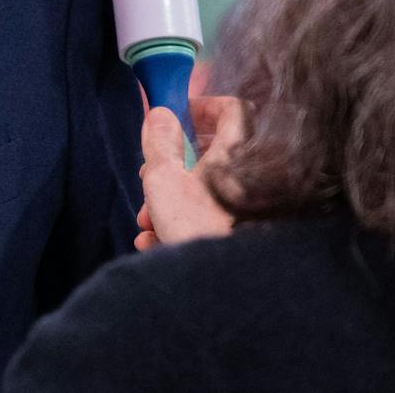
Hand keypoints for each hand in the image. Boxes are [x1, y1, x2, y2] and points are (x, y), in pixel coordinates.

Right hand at [134, 95, 246, 250]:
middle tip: (148, 178)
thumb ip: (159, 143)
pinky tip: (157, 244)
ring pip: (203, 192)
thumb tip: (159, 113)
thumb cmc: (198, 229)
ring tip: (146, 223)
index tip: (175, 117)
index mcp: (235, 153)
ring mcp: (247, 208)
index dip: (202, 106)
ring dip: (168, 202)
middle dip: (170, 166)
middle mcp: (248, 177)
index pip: (231, 109)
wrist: (230, 289)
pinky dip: (181, 226)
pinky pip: (209, 220)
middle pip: (209, 155)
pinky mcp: (241, 235)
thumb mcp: (164, 180)